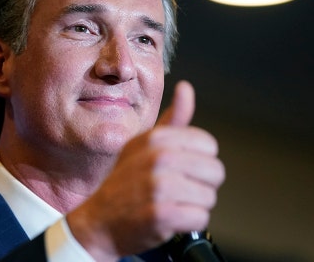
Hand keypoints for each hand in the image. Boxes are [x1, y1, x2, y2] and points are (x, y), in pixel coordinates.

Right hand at [67, 80, 225, 259]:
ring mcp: (159, 187)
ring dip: (193, 206)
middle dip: (200, 186)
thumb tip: (186, 88)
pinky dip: (189, 224)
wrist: (98, 222)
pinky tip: (169, 221)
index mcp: (156, 138)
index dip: (199, 161)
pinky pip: (200, 218)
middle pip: (215, 172)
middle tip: (176, 191)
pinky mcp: (161, 215)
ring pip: (209, 197)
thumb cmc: (125, 183)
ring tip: (170, 204)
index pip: (208, 145)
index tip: (179, 170)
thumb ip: (172, 119)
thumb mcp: (143, 145)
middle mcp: (158, 158)